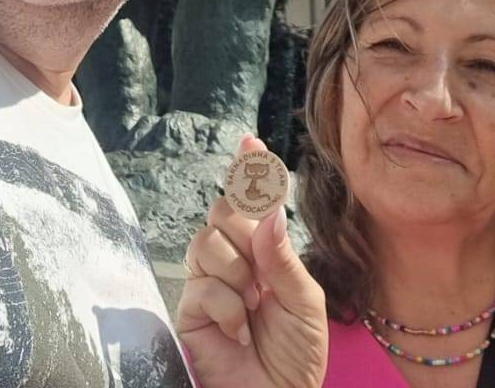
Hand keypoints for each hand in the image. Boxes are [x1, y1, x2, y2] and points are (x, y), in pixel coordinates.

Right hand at [176, 136, 326, 387]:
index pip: (252, 201)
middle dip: (245, 232)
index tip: (250, 140)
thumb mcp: (305, 302)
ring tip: (253, 306)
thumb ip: (282, 257)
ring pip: (206, 240)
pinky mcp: (189, 309)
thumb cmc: (296, 354)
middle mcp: (232, 259)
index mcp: (264, 251)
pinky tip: (239, 330)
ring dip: (238, 274)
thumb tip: (270, 212)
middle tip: (262, 274)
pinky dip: (228, 308)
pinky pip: (203, 285)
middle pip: (222, 209)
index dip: (249, 169)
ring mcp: (207, 281)